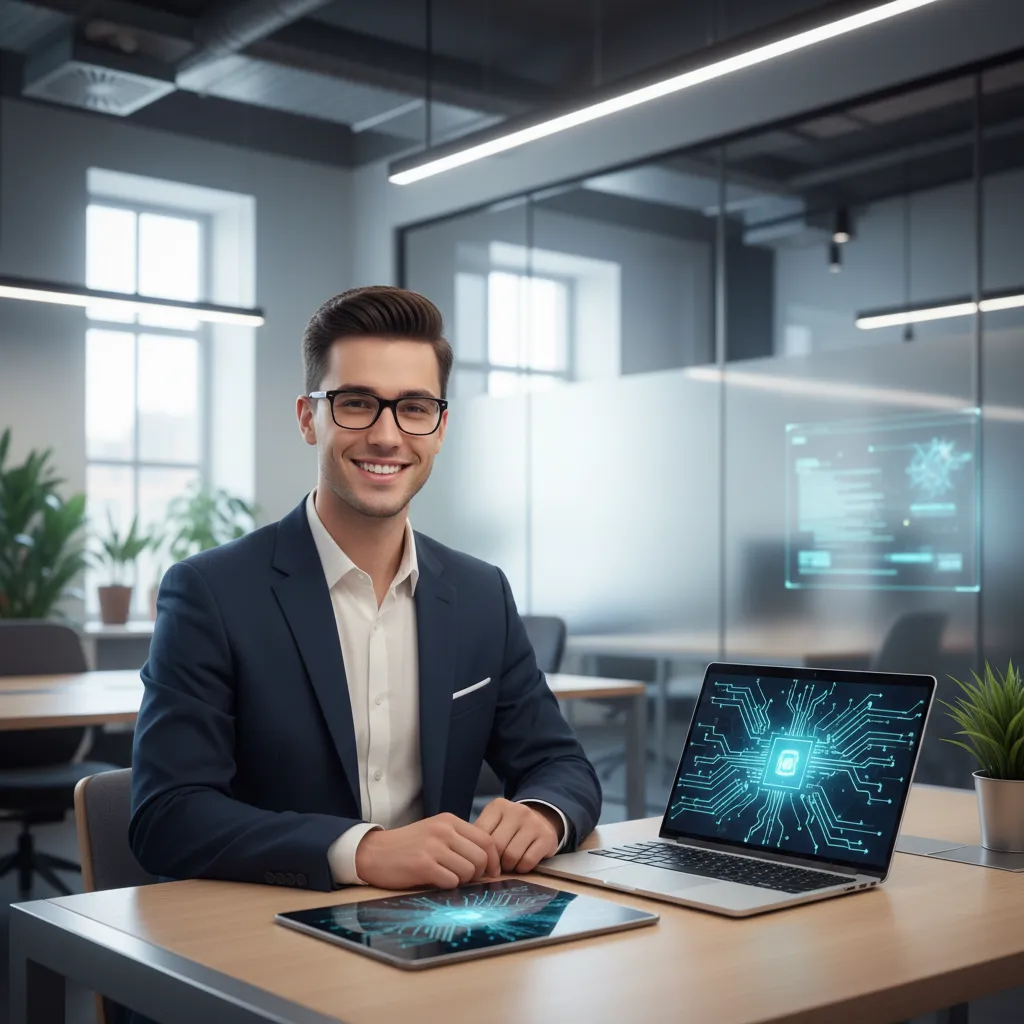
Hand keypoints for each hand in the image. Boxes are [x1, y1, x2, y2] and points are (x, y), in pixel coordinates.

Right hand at [354, 813, 499, 889]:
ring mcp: (433, 847)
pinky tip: (435, 881)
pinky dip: (448, 886)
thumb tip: (487, 863)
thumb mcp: (435, 833)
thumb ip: (459, 842)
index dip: (493, 860)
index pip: (487, 839)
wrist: (374, 852)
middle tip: (465, 879)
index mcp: (449, 821)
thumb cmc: (407, 846)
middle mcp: (444, 831)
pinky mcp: (423, 865)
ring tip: (447, 878)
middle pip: (481, 857)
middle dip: (478, 874)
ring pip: (468, 871)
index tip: (490, 873)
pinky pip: (451, 881)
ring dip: (462, 881)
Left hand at [474, 798, 561, 873]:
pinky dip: (522, 868)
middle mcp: (517, 811)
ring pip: (511, 856)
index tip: (481, 861)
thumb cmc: (510, 827)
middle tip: (496, 865)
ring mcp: (533, 822)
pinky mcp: (546, 837)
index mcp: (498, 806)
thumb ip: (481, 835)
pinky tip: (522, 863)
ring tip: (509, 863)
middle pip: (497, 846)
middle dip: (495, 861)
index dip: (480, 852)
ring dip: (508, 866)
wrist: (542, 819)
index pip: (481, 834)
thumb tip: (467, 857)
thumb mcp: (494, 823)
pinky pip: (527, 862)